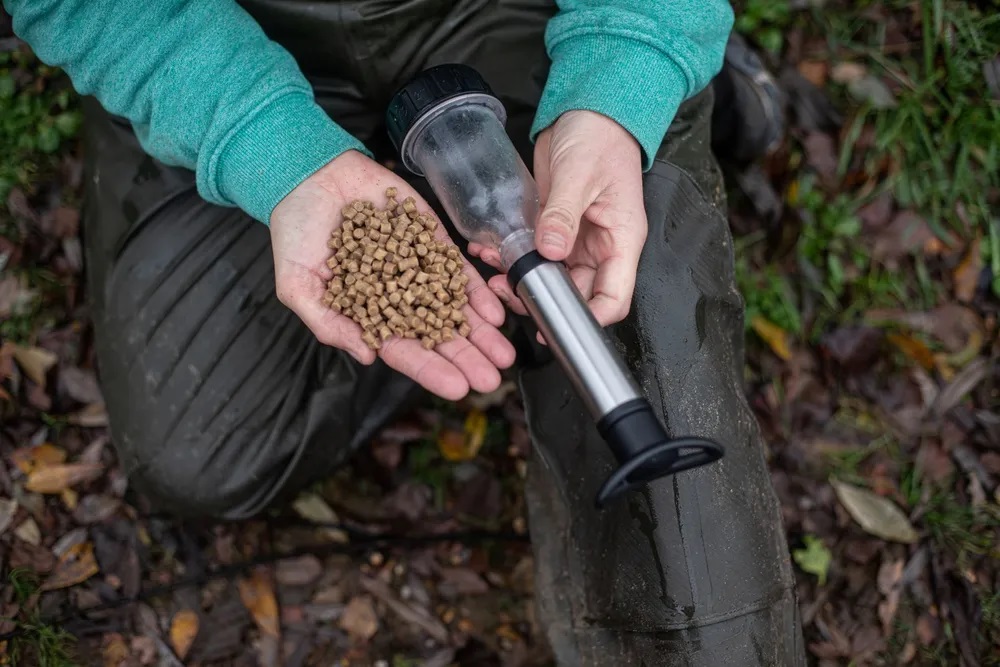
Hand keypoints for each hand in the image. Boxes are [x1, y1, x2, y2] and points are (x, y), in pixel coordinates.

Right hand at [270, 150, 514, 399]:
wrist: (308, 176)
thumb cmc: (294, 232)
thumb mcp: (297, 285)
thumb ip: (329, 324)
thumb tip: (367, 355)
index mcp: (367, 314)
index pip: (403, 349)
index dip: (429, 369)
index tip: (456, 387)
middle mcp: (397, 296)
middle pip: (437, 333)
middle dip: (465, 357)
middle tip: (490, 378)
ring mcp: (417, 267)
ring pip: (454, 306)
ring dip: (479, 331)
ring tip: (503, 353)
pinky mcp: (430, 239)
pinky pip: (458, 269)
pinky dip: (476, 291)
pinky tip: (494, 311)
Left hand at [472, 110, 646, 327]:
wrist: (587, 112)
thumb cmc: (599, 137)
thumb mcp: (579, 174)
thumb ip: (563, 215)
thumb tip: (549, 252)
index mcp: (621, 241)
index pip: (614, 298)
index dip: (590, 319)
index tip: (557, 324)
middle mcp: (601, 248)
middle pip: (577, 294)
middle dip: (543, 299)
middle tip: (509, 293)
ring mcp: (577, 241)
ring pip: (551, 278)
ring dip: (522, 279)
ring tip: (494, 270)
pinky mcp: (554, 229)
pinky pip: (534, 254)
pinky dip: (513, 257)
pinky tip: (491, 251)